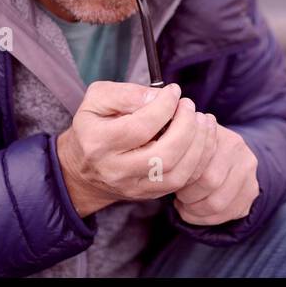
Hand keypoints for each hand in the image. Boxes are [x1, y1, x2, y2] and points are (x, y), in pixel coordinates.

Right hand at [56, 81, 216, 217]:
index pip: (140, 128)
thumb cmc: (93, 125)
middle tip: (189, 106)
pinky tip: (202, 138)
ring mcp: (133, 187)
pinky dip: (199, 159)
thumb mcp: (97, 99)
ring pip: (177, 174)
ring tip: (202, 120)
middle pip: (163, 155)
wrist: (82, 167)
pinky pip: (183, 182)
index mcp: (98, 143)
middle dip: (186, 127)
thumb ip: (126, 93)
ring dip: (198, 145)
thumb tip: (158, 96)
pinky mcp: (149, 195)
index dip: (164, 107)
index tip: (174, 91)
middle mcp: (115, 170)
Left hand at [172, 123, 259, 225]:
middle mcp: (241, 151)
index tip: (171, 182)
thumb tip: (158, 164)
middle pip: (210, 183)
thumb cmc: (195, 149)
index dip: (182, 178)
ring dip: (196, 210)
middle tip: (178, 197)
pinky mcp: (252, 191)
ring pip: (219, 204)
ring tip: (185, 205)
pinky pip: (229, 214)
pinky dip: (207, 219)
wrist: (226, 153)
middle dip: (188, 196)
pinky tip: (196, 212)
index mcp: (221, 135)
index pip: (199, 162)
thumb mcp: (186, 141)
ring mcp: (250, 172)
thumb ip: (175, 148)